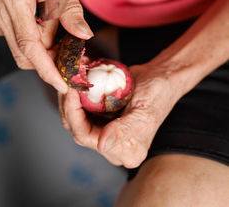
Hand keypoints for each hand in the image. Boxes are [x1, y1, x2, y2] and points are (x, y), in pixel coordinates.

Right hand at [0, 0, 92, 92]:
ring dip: (42, 50)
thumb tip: (83, 37)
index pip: (29, 45)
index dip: (46, 69)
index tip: (61, 84)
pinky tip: (46, 28)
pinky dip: (34, 41)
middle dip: (47, 60)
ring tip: (60, 37)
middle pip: (23, 53)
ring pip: (20, 48)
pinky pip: (17, 39)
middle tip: (69, 56)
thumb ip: (72, 10)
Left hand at [58, 62, 179, 167]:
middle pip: (78, 129)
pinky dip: (78, 94)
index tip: (70, 90)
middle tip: (69, 81)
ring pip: (76, 119)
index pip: (87, 137)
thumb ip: (123, 130)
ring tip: (73, 78)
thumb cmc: (158, 94)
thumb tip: (102, 146)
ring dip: (71, 98)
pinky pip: (83, 109)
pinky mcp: (103, 117)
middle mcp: (114, 145)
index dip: (73, 114)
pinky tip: (79, 80)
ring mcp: (107, 130)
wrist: (161, 78)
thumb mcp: (143, 113)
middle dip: (69, 104)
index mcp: (127, 151)